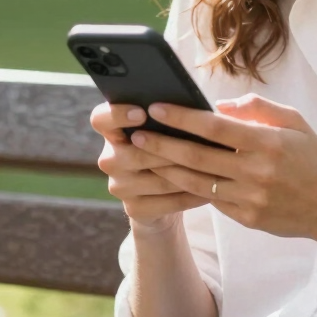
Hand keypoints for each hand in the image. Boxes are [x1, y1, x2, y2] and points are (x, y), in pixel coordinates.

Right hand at [91, 102, 206, 232]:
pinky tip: (211, 189)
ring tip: (215, 166)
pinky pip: (167, 202)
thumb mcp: (168, 130)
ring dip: (188, 172)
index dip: (118, 114)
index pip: (101, 118)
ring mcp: (119, 186)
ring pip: (158, 178)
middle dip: (170, 148)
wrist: (166, 196)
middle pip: (136, 152)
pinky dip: (192, 195)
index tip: (143, 112)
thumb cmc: (172, 149)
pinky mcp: (133, 209)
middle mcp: (110, 158)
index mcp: (113, 131)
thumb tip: (200, 107)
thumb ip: (174, 116)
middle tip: (200, 144)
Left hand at [135, 94, 316, 242]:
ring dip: (166, 168)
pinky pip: (210, 199)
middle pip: (197, 156)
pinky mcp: (246, 217)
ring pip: (196, 181)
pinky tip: (170, 176)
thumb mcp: (295, 122)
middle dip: (161, 144)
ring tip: (144, 156)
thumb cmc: (314, 159)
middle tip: (136, 134)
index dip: (182, 117)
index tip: (157, 108)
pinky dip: (187, 187)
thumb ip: (259, 108)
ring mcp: (249, 198)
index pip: (215, 128)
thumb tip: (220, 107)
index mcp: (268, 143)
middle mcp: (256, 172)